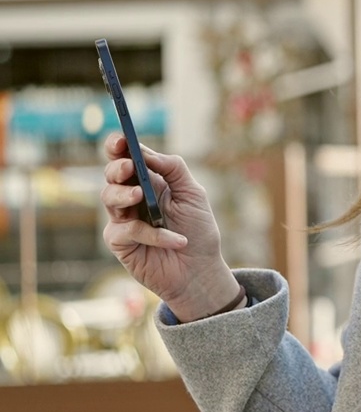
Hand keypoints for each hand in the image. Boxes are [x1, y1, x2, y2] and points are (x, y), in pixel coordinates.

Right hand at [100, 135, 239, 321]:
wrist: (200, 271)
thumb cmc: (198, 231)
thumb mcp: (194, 194)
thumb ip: (174, 169)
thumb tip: (147, 153)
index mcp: (150, 181)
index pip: (126, 158)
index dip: (118, 147)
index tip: (120, 140)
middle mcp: (132, 198)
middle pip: (111, 175)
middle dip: (116, 168)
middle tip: (128, 167)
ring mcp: (123, 219)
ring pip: (108, 198)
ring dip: (124, 194)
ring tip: (141, 195)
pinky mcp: (120, 242)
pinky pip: (126, 230)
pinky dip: (151, 233)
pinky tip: (175, 240)